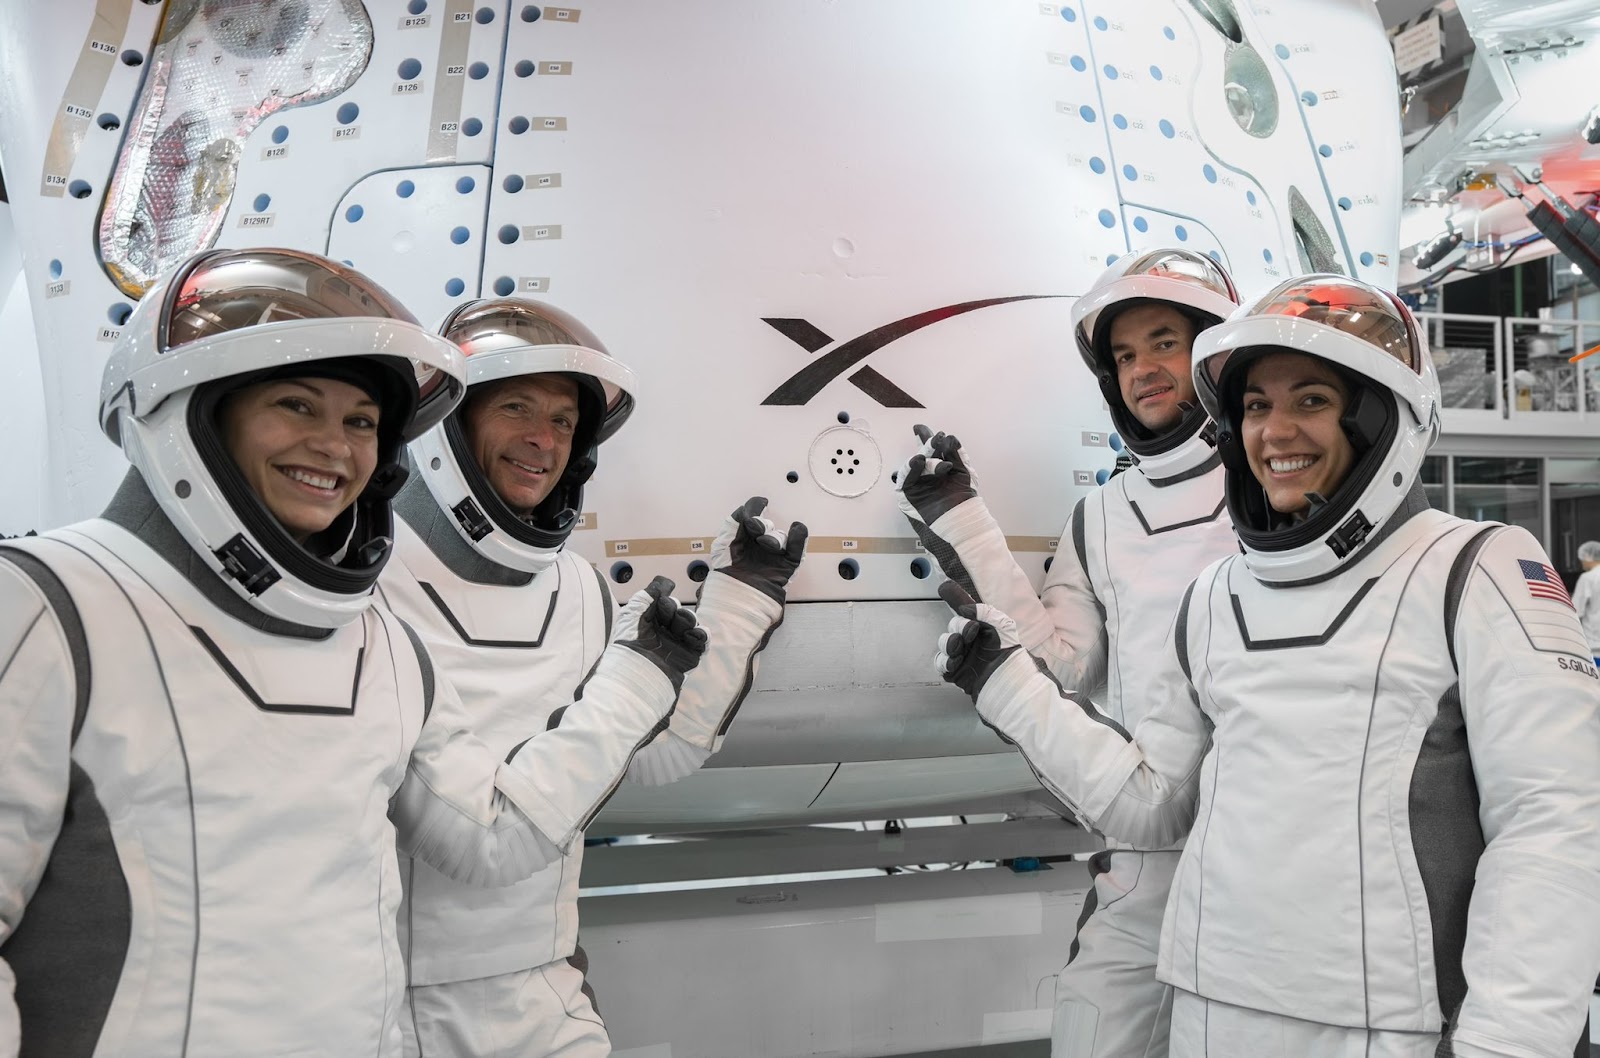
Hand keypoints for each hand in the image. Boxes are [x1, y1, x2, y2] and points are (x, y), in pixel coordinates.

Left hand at [615, 576, 708, 691]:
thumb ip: (649, 594)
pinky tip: (691, 635)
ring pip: (693, 623)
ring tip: (682, 627)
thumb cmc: (630, 642)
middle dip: (676, 611)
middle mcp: (665, 632)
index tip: (660, 604)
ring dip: (689, 620)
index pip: (667, 604)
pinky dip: (701, 634)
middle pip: (681, 612)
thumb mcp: (633, 612)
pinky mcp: (689, 655)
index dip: (666, 602)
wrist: (636, 672)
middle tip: (668, 618)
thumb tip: (665, 581)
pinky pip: (703, 640)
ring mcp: (678, 643)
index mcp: (652, 622)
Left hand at [707, 496, 807, 602]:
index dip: (756, 508)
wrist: (738, 598)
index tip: (761, 503)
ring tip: (765, 545)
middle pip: (767, 526)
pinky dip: (798, 536)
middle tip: (755, 529)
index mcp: (742, 541)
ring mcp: (773, 557)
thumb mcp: (723, 543)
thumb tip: (748, 509)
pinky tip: (796, 528)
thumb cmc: (727, 575)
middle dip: (761, 524)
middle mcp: (758, 548)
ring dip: (773, 537)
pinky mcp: (786, 566)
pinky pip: (797, 548)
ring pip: (780, 537)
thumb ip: (734, 523)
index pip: (752, 518)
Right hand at [894, 424, 978, 525]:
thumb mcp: (962, 470)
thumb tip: (948, 437)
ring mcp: (918, 481)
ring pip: (915, 463)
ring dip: (923, 456)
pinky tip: (918, 461)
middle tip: (936, 439)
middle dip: (927, 444)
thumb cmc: (963, 495)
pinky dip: (911, 468)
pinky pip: (907, 477)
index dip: (926, 437)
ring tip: (927, 454)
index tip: (919, 428)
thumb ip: (955, 453)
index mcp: (939, 465)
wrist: (961, 516)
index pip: (931, 449)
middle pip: (923, 453)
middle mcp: (927, 472)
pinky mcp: (909, 492)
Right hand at [934, 580, 1021, 699]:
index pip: (964, 609)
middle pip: (952, 625)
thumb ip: (984, 612)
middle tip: (971, 632)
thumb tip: (965, 609)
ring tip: (960, 648)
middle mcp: (968, 638)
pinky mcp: (955, 671)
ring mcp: (960, 654)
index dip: (953, 597)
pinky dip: (945, 661)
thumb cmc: (1007, 652)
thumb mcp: (1002, 625)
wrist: (1006, 678)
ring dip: (950, 643)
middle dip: (959, 626)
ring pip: (944, 642)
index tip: (944, 588)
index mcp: (980, 626)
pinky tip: (956, 661)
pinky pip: (940, 662)